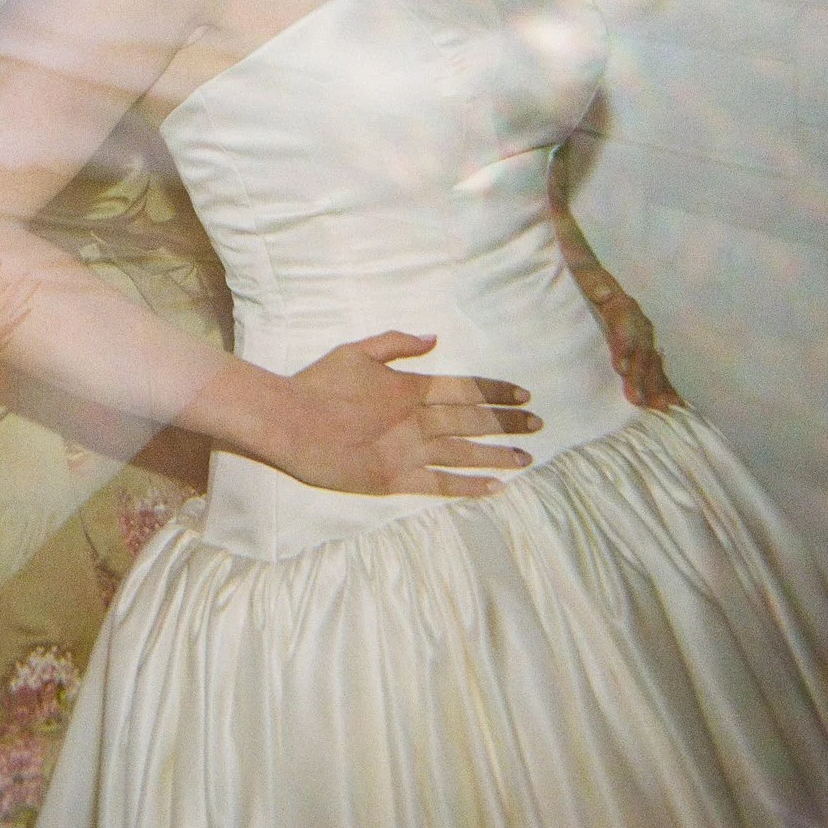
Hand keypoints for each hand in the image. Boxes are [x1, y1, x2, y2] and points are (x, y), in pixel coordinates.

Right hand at [260, 334, 539, 498]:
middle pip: (475, 422)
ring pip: (465, 455)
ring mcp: (409, 452)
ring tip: (527, 460)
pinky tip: (494, 489)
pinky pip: (441, 484)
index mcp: (412, 388)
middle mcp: (418, 420)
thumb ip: (397, 343)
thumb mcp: (357, 351)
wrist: (289, 422)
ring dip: (499, 456)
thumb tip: (434, 338)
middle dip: (510, 423)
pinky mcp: (395, 480)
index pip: (467, 388)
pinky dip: (469, 487)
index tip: (525, 396)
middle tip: (539, 425)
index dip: (499, 392)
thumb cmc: (318, 383)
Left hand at [581, 277, 681, 411]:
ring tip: (660, 406)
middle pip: (640, 347)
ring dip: (655, 383)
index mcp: (620, 302)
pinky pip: (655, 364)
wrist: (588, 261)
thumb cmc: (583, 272)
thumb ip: (592, 281)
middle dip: (639, 374)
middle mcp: (636, 317)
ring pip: (651, 358)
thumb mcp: (583, 271)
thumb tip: (603, 293)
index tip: (620, 368)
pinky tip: (674, 402)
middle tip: (636, 399)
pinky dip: (664, 383)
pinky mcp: (642, 342)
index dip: (624, 346)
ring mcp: (642, 330)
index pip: (624, 326)